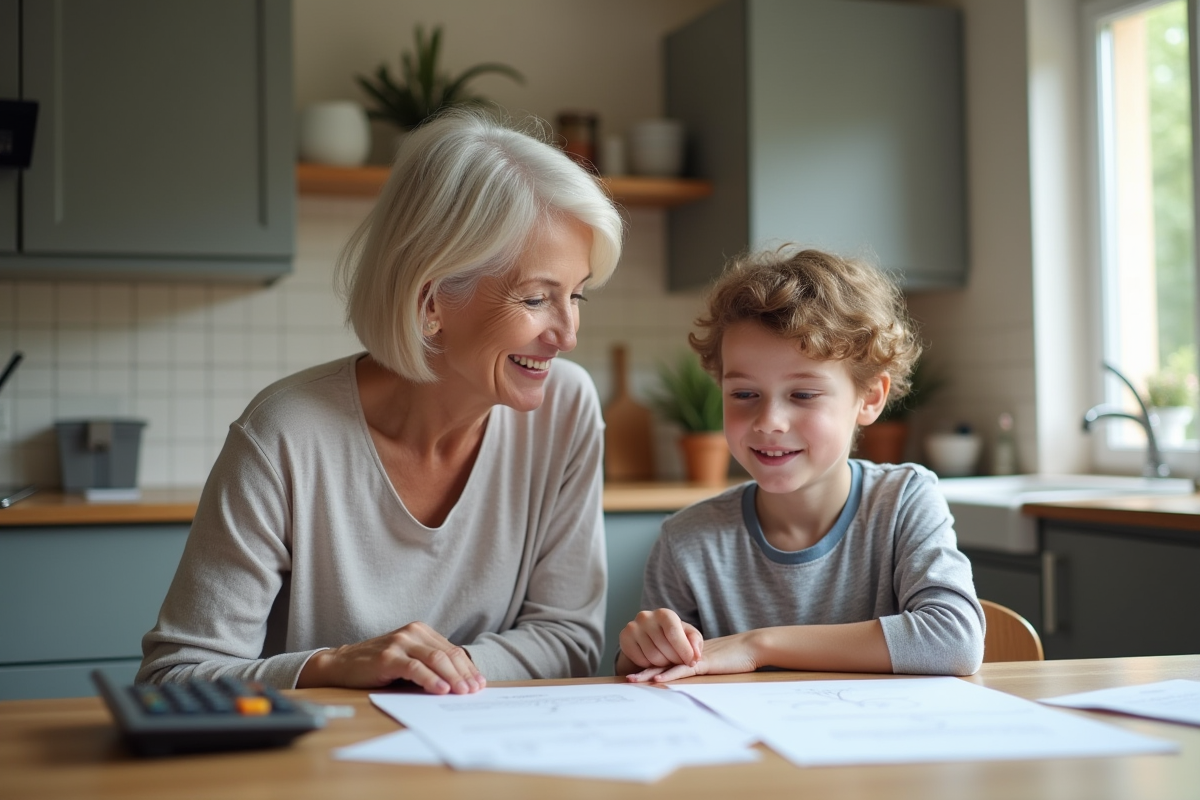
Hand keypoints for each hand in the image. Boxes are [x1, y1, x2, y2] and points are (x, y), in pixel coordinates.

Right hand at [297, 621, 485, 694]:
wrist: (342, 663)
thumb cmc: (378, 664)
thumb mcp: (407, 657)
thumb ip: (429, 663)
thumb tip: (459, 682)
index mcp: (421, 631)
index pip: (452, 650)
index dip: (468, 667)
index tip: (480, 683)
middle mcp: (412, 632)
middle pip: (447, 654)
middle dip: (464, 674)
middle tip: (475, 691)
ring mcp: (400, 642)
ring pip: (435, 659)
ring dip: (452, 678)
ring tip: (463, 692)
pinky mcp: (388, 657)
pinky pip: (415, 668)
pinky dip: (431, 679)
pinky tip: (441, 690)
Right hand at [617, 608, 703, 674]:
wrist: (649, 635)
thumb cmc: (672, 635)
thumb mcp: (688, 635)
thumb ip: (695, 642)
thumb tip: (696, 656)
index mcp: (664, 613)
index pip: (674, 634)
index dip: (684, 651)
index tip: (692, 662)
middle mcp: (646, 616)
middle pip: (663, 647)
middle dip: (675, 659)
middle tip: (679, 662)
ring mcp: (633, 627)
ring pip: (652, 656)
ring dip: (663, 664)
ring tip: (667, 660)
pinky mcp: (624, 638)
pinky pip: (640, 660)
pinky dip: (649, 665)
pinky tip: (654, 660)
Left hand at [625, 630, 759, 683]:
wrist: (752, 647)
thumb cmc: (735, 656)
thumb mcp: (714, 662)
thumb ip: (700, 666)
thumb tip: (693, 673)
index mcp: (687, 653)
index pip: (665, 659)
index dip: (649, 666)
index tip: (634, 674)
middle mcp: (687, 653)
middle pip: (660, 661)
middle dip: (643, 670)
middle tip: (627, 679)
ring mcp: (693, 657)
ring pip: (667, 665)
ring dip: (650, 673)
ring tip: (634, 680)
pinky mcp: (702, 662)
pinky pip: (683, 669)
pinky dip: (669, 675)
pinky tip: (658, 679)